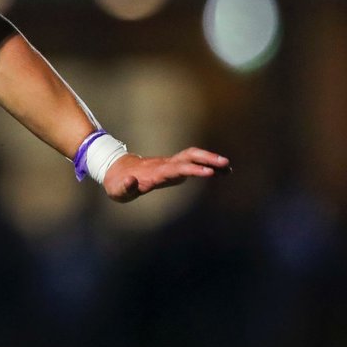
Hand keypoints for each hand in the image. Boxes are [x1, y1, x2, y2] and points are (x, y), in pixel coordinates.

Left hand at [102, 148, 230, 202]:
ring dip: (209, 160)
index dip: (191, 170)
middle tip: (225, 164)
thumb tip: (131, 181)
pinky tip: (221, 172)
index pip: (176, 169)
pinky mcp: (173, 167)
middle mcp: (164, 165)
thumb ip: (125, 186)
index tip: (208, 172)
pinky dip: (206, 165)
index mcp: (154, 172)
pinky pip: (192, 163)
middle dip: (206, 159)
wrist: (117, 171)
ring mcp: (169, 164)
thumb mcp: (118, 189)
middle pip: (187, 157)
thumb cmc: (118, 183)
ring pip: (192, 157)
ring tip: (229, 168)